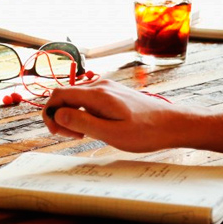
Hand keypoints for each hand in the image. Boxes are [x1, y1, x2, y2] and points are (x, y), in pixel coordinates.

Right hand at [43, 79, 185, 152]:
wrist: (172, 123)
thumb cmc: (145, 131)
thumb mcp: (111, 133)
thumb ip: (82, 122)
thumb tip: (57, 114)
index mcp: (97, 94)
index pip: (58, 94)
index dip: (50, 113)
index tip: (57, 132)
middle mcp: (99, 86)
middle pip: (65, 96)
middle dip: (61, 116)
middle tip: (74, 137)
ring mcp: (106, 88)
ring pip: (76, 99)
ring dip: (73, 116)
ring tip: (86, 135)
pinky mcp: (112, 93)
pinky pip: (88, 100)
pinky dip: (84, 113)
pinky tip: (96, 127)